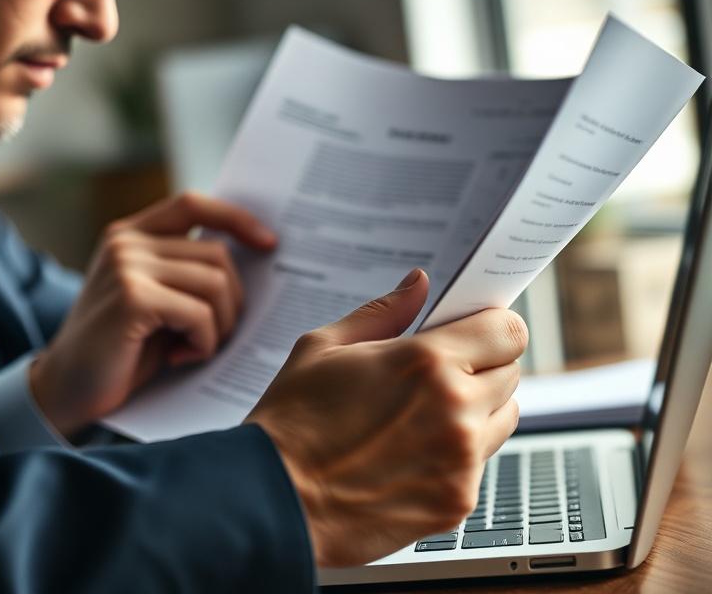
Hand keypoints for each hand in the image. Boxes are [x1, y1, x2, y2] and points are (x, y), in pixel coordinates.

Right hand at [31, 192, 276, 436]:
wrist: (67, 391)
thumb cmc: (121, 350)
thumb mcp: (154, 298)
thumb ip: (186, 271)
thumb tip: (255, 258)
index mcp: (130, 234)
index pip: (192, 204)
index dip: (235, 218)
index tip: (269, 244)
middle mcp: (126, 242)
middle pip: (217, 254)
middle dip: (232, 301)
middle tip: (214, 336)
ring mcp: (127, 266)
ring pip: (216, 283)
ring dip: (219, 326)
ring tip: (195, 347)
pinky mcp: (133, 298)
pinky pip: (200, 313)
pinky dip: (203, 342)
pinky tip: (180, 357)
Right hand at [245, 269, 526, 567]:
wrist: (275, 501)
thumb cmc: (291, 422)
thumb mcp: (323, 347)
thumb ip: (383, 311)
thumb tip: (418, 284)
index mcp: (427, 362)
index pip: (507, 330)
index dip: (491, 325)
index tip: (474, 330)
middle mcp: (456, 410)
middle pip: (511, 372)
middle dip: (482, 364)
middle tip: (438, 372)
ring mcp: (461, 461)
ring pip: (504, 418)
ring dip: (478, 409)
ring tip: (423, 415)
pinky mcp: (458, 502)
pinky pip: (479, 465)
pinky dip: (457, 455)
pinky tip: (410, 454)